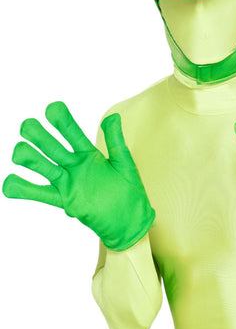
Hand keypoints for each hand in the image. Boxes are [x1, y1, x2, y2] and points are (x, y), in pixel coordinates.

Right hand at [3, 102, 154, 250]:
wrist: (130, 220)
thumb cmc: (129, 190)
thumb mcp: (124, 163)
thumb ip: (115, 141)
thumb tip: (113, 116)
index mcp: (88, 153)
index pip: (71, 132)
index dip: (62, 121)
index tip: (52, 108)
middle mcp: (74, 165)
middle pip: (51, 146)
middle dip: (38, 136)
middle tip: (28, 126)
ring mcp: (67, 182)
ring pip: (43, 167)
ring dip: (29, 158)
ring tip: (19, 152)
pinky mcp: (65, 200)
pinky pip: (41, 194)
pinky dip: (24, 189)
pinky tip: (10, 183)